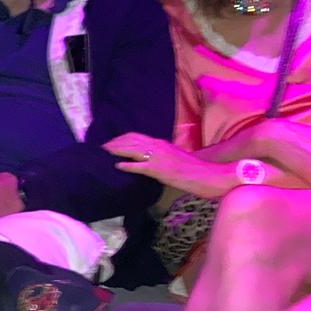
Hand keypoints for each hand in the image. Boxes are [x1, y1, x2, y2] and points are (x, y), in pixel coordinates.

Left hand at [105, 133, 232, 200]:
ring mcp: (158, 158)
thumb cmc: (193, 169)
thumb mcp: (174, 156)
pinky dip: (127, 165)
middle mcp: (158, 147)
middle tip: (102, 146)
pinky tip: (117, 166)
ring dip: (117, 150)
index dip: (122, 138)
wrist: (208, 175)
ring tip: (105, 152)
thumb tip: (148, 156)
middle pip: (131, 140)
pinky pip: (139, 166)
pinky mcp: (160, 170)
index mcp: (161, 143)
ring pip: (132, 150)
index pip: (137, 136)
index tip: (111, 141)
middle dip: (115, 142)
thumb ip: (161, 153)